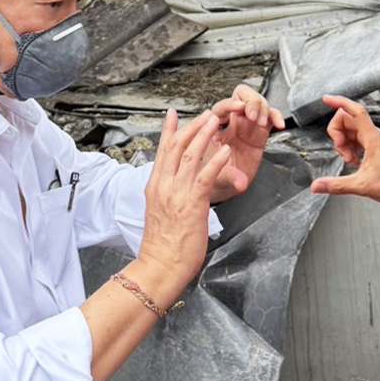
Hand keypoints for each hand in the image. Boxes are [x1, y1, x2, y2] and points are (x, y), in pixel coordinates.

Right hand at [138, 109, 230, 284]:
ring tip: (215, 121)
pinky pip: (205, 176)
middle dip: (191, 127)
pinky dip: (216, 161)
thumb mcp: (160, 213)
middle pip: (175, 146)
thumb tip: (174, 190)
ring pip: (190, 155)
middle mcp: (163, 186)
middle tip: (205, 114)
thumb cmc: (163, 247)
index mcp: (154, 187)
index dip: (169, 130)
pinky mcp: (192, 203)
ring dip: (205, 135)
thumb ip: (167, 196)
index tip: (173, 115)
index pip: (161, 151)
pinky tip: (225, 151)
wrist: (160, 266)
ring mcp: (176, 193)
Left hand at [206, 84, 284, 201]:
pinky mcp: (259, 132)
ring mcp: (246, 126)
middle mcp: (230, 123)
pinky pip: (270, 117)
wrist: (223, 186)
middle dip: (249, 102)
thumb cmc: (213, 176)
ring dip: (262, 108)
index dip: (230, 104)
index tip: (239, 107)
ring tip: (262, 123)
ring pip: (257, 103)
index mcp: (213, 128)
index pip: (221, 107)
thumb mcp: (218, 178)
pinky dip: (276, 116)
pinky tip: (280, 124)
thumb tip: (242, 182)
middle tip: (253, 116)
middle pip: (241, 96)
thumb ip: (230, 177)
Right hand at [310, 95, 379, 218]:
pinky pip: (354, 137)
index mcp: (372, 138)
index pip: (355, 111)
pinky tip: (353, 160)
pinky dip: (348, 147)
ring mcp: (373, 139)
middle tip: (342, 152)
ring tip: (350, 160)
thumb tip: (316, 186)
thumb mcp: (361, 186)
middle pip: (346, 119)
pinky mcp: (373, 145)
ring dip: (343, 143)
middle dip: (337, 134)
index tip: (326, 99)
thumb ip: (336, 186)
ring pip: (349, 129)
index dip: (339, 102)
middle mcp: (373, 135)